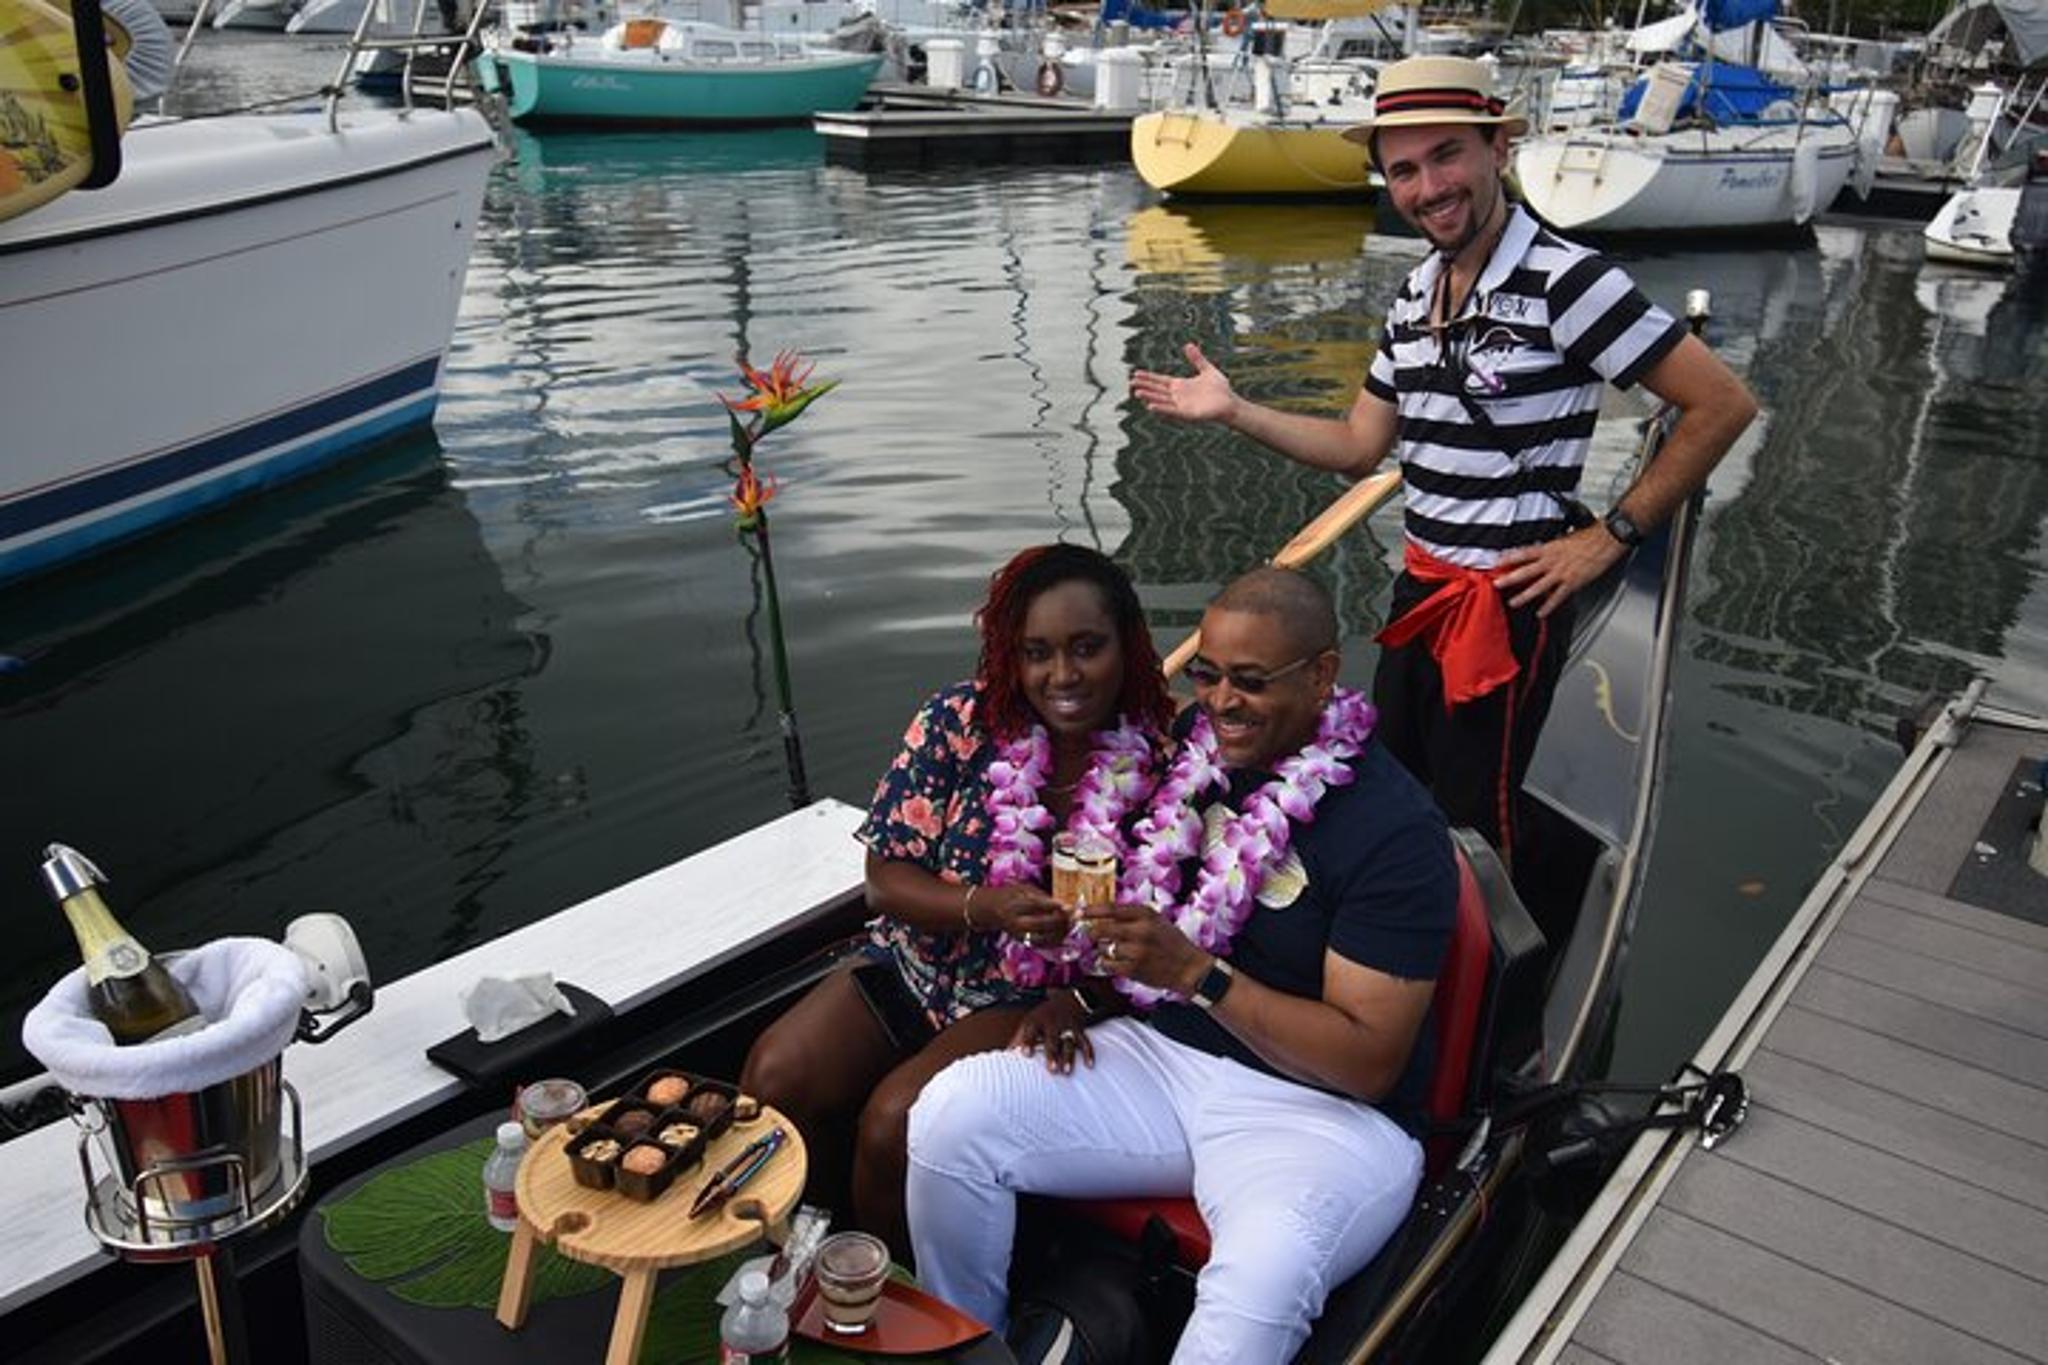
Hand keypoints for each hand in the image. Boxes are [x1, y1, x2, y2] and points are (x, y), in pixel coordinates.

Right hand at [977, 884, 1068, 947]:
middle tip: (1076, 913)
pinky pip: (1045, 944)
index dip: (1054, 906)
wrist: (993, 911)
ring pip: (1047, 937)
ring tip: (1072, 920)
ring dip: (1063, 930)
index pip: (1037, 906)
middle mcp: (1017, 923)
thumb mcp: (1024, 888)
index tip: (1069, 906)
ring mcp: (1021, 935)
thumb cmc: (1011, 895)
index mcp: (1016, 905)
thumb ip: (1042, 896)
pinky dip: (1058, 938)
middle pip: (1043, 924)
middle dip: (1062, 920)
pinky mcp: (1025, 942)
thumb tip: (1063, 904)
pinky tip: (1065, 929)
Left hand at [1009, 992, 1094, 1073]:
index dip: (1028, 1042)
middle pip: (1052, 1039)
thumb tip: (1005, 1057)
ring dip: (1069, 1057)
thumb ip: (1018, 1040)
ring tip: (1066, 1072)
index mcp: (1036, 1021)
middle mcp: (1052, 1024)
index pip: (1031, 1031)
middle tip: (1051, 1069)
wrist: (1067, 999)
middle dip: (1052, 1054)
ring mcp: (1067, 1027)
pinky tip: (1089, 1065)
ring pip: (1069, 1042)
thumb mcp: (1028, 1023)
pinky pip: (1085, 1042)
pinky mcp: (1079, 1030)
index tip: (1024, 1054)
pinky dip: (1088, 1053)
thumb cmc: (1042, 1016)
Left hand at [1083, 902, 1208, 994]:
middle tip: (1091, 933)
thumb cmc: (1172, 942)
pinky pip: (1108, 964)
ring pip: (1104, 948)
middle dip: (1093, 932)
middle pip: (1102, 929)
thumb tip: (1104, 915)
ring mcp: (1137, 951)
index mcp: (1146, 915)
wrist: (1189, 967)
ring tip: (1114, 950)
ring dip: (1104, 949)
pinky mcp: (1134, 969)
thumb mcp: (1157, 921)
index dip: (1092, 910)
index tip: (1080, 912)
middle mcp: (1141, 931)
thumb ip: (1133, 916)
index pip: (1111, 909)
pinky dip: (1107, 963)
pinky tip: (1115, 961)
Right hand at [1131, 342, 1237, 425]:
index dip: (1148, 377)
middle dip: (1144, 387)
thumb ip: (1197, 359)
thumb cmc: (1220, 389)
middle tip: (1130, 383)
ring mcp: (1181, 405)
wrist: (1230, 402)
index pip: (1160, 381)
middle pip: (1157, 390)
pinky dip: (1162, 409)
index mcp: (1180, 386)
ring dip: (1150, 397)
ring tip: (1137, 393)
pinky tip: (1151, 406)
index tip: (1136, 373)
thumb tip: (1188, 345)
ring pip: (1161, 401)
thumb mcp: (1207, 369)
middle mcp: (1178, 396)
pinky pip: (1172, 411)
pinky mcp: (1187, 414)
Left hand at [1493, 525, 1627, 616]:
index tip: (1497, 562)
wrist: (1606, 539)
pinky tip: (1541, 613)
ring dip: (1524, 596)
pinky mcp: (1573, 582)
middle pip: (1526, 571)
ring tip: (1513, 602)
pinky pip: (1557, 597)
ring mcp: (1561, 573)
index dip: (1509, 557)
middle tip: (1497, 584)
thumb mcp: (1565, 538)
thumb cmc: (1589, 537)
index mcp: (1549, 548)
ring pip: (1538, 586)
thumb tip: (1544, 551)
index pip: (1524, 553)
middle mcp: (1552, 561)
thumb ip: (1552, 547)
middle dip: (1510, 578)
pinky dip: (1548, 606)